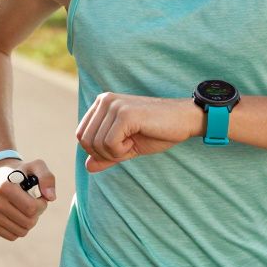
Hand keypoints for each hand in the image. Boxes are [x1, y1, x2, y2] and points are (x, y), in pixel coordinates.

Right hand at [0, 158, 55, 241]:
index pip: (32, 209)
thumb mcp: (36, 166)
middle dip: (36, 214)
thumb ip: (47, 178)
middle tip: (33, 203)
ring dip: (29, 222)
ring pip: (21, 232)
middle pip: (28, 222)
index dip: (42, 205)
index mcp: (5, 187)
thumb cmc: (21, 172)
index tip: (40, 197)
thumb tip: (51, 198)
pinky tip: (17, 215)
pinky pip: (12, 236)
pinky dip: (19, 228)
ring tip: (25, 208)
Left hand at [76, 93, 202, 172]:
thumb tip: (87, 167)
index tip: (120, 146)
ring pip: (96, 144)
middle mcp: (104, 100)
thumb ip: (106, 155)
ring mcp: (114, 105)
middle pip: (85, 140)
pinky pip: (110, 144)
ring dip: (115, 153)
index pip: (82, 135)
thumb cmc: (157, 132)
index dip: (98, 150)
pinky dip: (122, 151)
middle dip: (105, 153)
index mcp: (102, 103)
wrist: (184, 121)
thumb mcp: (127, 147)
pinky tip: (135, 142)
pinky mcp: (125, 114)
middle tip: (127, 147)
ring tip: (133, 142)